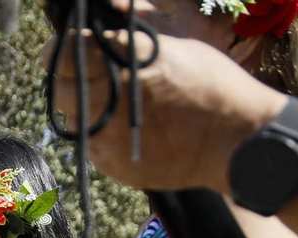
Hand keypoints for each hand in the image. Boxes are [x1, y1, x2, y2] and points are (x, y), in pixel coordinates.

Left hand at [42, 21, 283, 193]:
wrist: (238, 141)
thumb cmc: (215, 86)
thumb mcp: (179, 46)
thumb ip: (136, 35)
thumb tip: (110, 13)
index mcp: (129, 58)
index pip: (67, 50)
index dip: (59, 49)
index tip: (63, 47)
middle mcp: (113, 94)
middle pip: (62, 88)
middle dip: (67, 80)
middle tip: (83, 78)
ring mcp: (111, 133)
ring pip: (74, 119)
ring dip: (85, 109)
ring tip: (114, 106)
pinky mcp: (115, 163)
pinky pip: (92, 146)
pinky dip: (102, 136)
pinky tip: (126, 129)